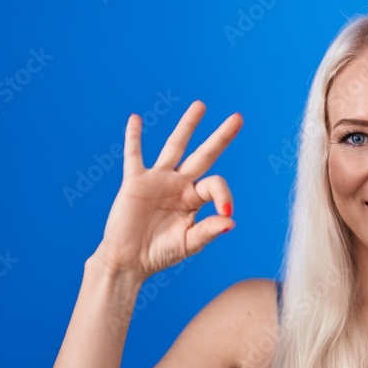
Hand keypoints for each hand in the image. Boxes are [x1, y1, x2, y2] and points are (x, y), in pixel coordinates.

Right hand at [91, 101, 242, 280]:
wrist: (129, 260)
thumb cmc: (160, 254)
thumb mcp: (189, 244)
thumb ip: (209, 231)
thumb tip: (231, 221)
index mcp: (195, 200)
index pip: (215, 184)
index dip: (224, 195)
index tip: (226, 212)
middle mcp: (180, 185)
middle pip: (204, 155)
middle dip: (220, 137)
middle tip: (238, 118)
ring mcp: (158, 180)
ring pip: (175, 147)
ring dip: (187, 126)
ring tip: (201, 106)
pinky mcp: (135, 182)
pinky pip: (134, 155)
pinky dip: (133, 138)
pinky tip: (136, 119)